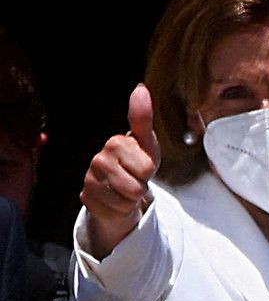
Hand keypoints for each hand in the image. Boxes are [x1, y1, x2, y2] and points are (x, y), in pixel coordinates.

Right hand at [81, 84, 160, 257]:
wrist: (121, 186)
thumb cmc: (138, 161)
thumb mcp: (147, 142)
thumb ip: (143, 117)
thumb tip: (140, 88)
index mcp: (115, 142)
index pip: (147, 168)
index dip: (150, 171)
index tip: (142, 163)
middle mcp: (98, 159)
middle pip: (137, 187)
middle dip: (141, 185)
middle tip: (134, 178)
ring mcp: (90, 179)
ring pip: (127, 201)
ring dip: (131, 198)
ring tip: (126, 187)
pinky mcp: (86, 198)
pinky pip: (116, 212)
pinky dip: (120, 209)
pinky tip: (115, 198)